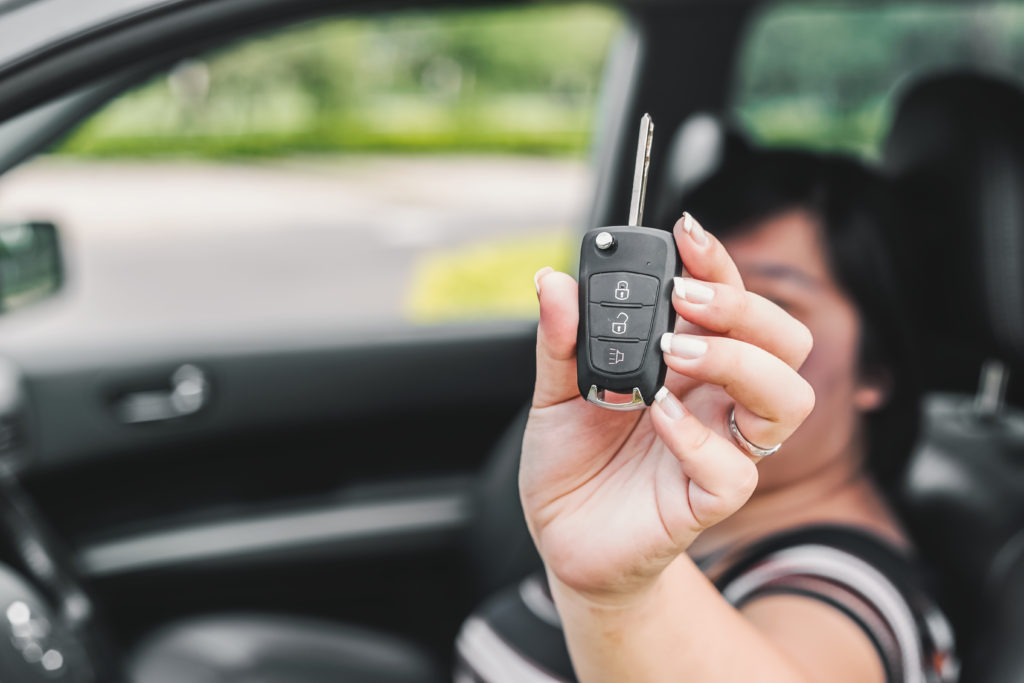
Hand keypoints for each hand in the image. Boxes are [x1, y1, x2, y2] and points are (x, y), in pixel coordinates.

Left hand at [522, 214, 814, 601]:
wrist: (563, 536)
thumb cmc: (572, 463)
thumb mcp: (553, 393)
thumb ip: (559, 340)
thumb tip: (555, 281)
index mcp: (688, 364)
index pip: (730, 303)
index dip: (718, 264)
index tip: (687, 232)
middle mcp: (715, 400)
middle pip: (783, 341)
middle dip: (744, 308)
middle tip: (685, 299)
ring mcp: (719, 448)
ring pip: (788, 398)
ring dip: (738, 362)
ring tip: (674, 354)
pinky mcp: (707, 499)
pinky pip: (735, 468)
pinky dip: (698, 436)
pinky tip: (658, 416)